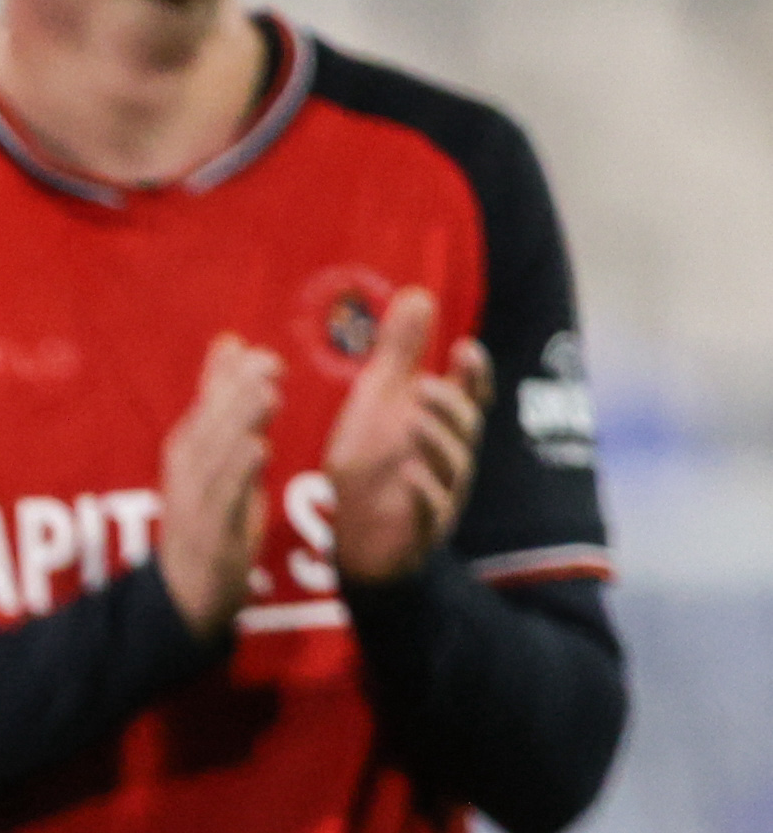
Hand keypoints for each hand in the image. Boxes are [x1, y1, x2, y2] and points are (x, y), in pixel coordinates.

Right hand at [154, 334, 279, 638]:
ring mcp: (195, 499)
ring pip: (217, 455)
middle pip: (211, 424)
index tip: (260, 352)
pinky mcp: (209, 530)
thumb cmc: (209, 516)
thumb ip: (222, 399)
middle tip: (268, 363)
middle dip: (238, 392)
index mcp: (190, 446)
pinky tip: (258, 449)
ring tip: (267, 394)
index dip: (229, 377)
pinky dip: (239, 473)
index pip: (207, 404)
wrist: (186, 589)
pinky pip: (225, 498)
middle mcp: (187, 468)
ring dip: (240, 424)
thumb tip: (229, 343)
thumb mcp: (215, 452)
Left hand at [324, 289, 489, 587]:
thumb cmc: (376, 464)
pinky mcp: (419, 528)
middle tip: (425, 386)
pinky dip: (423, 494)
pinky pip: (430, 512)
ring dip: (436, 443)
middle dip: (450, 407)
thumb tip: (419, 294)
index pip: (470, 394)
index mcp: (441, 424)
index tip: (465, 349)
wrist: (360, 538)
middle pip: (463, 428)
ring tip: (414, 422)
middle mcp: (448, 456)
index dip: (473, 375)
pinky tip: (408, 477)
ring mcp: (438, 492)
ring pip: (449, 467)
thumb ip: (401, 353)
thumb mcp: (381, 402)